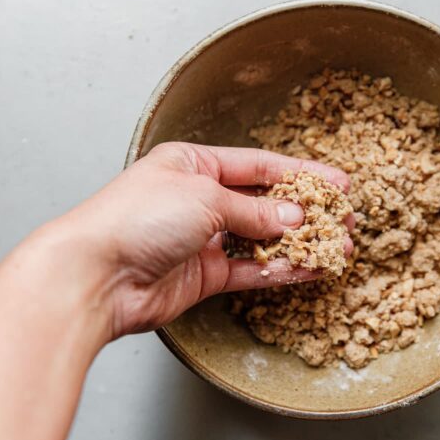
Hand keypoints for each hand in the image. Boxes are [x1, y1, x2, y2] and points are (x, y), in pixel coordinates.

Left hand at [60, 142, 352, 337]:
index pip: (259, 165)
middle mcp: (199, 199)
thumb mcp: (205, 197)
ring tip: (337, 248)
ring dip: (300, 244)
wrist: (95, 275)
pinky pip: (251, 270)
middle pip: (265, 203)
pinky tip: (309, 268)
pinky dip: (280, 270)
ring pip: (262, 240)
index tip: (337, 182)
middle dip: (307, 211)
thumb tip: (294, 217)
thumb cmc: (137, 219)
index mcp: (194, 164)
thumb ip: (254, 211)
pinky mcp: (203, 275)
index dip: (301, 173)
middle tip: (343, 219)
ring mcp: (202, 239)